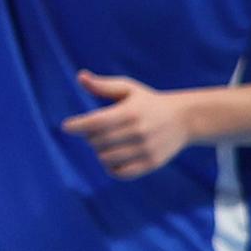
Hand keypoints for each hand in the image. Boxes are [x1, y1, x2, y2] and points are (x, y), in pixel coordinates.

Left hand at [64, 70, 204, 177]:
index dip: (78, 126)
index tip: (66, 127)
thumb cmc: (148, 102)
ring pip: (107, 158)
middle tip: (94, 132)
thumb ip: (102, 85)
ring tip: (103, 144)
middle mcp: (139, 132)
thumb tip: (80, 76)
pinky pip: (121, 173)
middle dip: (89, 137)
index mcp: (130, 112)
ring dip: (99, 152)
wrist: (184, 119)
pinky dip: (110, 167)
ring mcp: (147, 149)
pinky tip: (111, 158)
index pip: (97, 122)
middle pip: (98, 141)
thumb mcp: (128, 88)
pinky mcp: (152, 163)